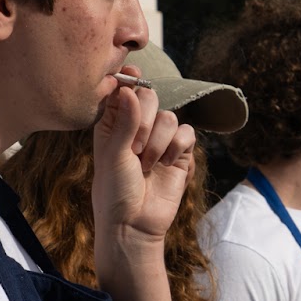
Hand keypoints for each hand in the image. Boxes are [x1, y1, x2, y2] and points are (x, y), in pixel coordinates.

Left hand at [91, 65, 196, 250]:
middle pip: (150, 97)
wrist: (134, 225)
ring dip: (158, 142)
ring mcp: (159, 140)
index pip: (123, 91)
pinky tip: (165, 165)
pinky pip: (187, 134)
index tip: (132, 75)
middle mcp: (137, 128)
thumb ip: (124, 122)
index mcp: (113, 124)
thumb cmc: (114, 192)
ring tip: (147, 165)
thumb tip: (129, 89)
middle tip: (134, 148)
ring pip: (170, 117)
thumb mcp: (113, 155)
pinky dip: (176, 148)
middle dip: (144, 121)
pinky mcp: (180, 154)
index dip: (128, 81)